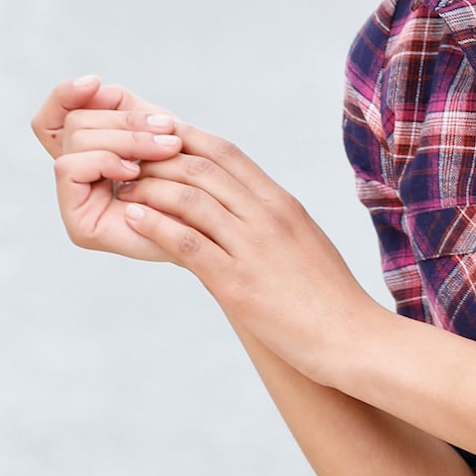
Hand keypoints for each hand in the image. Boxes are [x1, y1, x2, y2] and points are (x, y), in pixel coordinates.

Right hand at [32, 74, 187, 260]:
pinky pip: (70, 167)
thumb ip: (125, 108)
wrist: (217, 232)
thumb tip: (95, 86)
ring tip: (166, 149)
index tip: (94, 83)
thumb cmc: (193, 181)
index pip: (54, 117)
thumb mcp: (157, 131)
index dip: (65, 95)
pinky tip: (136, 172)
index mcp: (91, 155)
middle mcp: (78, 179)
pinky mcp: (79, 226)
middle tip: (168, 129)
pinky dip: (106, 161)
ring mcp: (76, 204)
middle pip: (74, 122)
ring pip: (76, 140)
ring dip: (126, 138)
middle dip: (123, 120)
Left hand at [120, 124, 375, 379]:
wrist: (352, 338)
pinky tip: (133, 219)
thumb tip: (243, 212)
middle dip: (158, 159)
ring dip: (149, 188)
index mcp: (283, 203)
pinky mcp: (237, 282)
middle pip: (202, 167)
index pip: (227, 153)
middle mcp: (268, 216)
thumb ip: (273, 222)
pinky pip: (187, 243)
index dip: (186, 138)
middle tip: (127, 161)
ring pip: (190, 198)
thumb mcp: (304, 243)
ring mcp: (253, 247)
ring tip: (123, 188)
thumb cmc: (330, 298)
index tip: (156, 137)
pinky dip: (155, 225)